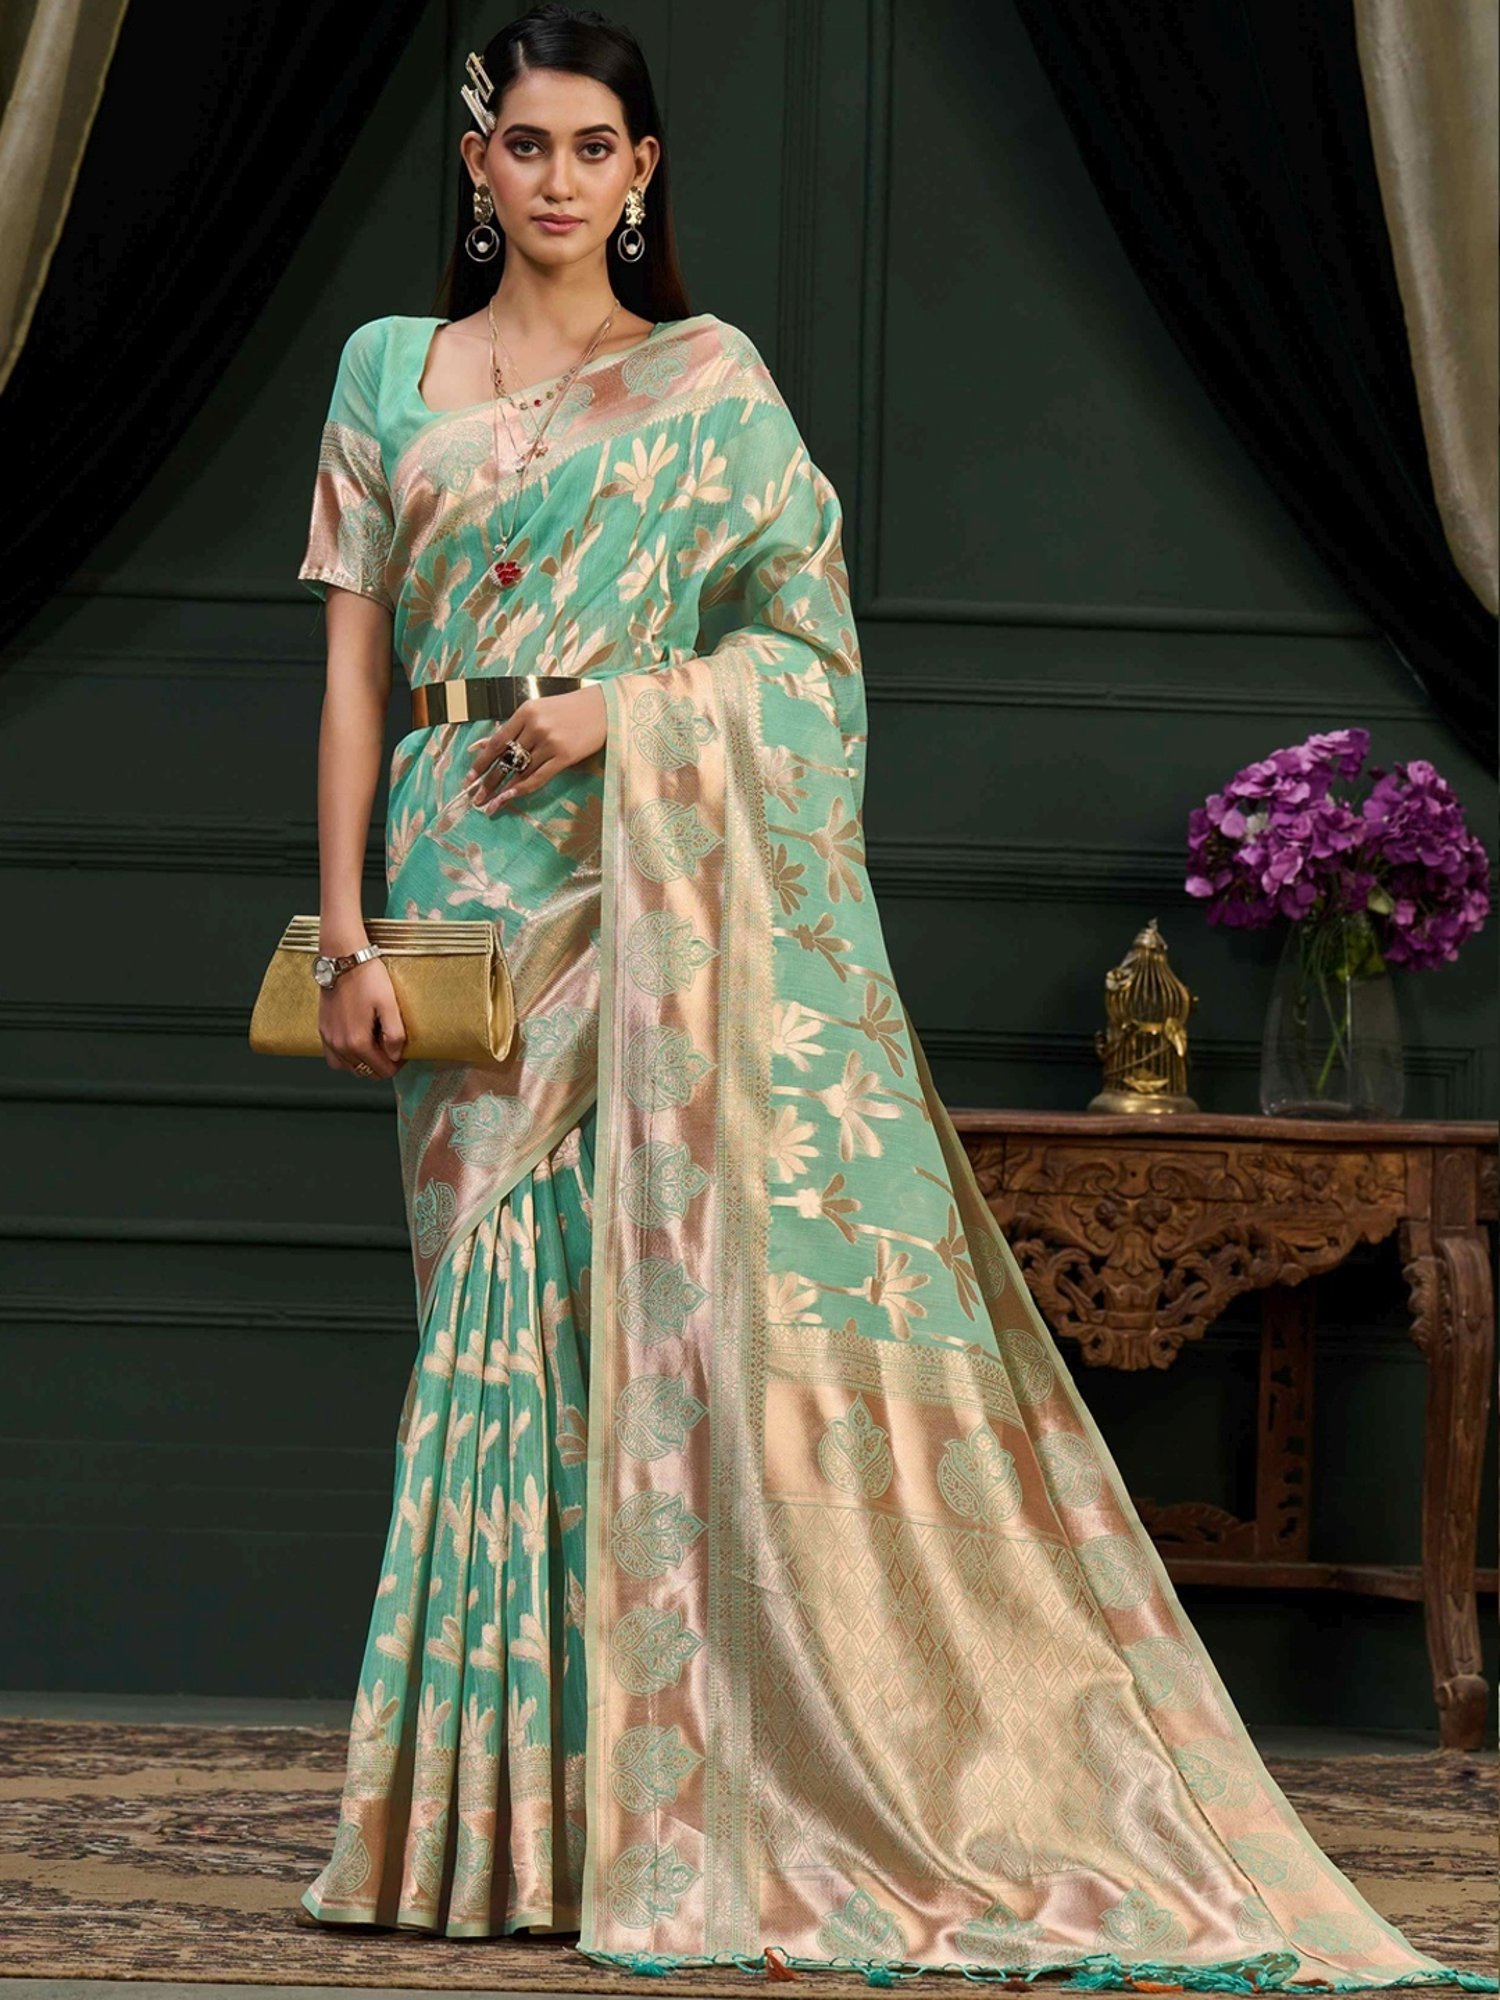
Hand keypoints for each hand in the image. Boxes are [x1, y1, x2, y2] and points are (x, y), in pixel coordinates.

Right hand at [319, 956, 406, 1076]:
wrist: (343, 958)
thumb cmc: (367, 978)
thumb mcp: (389, 1004)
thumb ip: (394, 1034)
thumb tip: (395, 1055)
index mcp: (357, 1042)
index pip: (382, 1070)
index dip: (397, 1065)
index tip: (404, 1052)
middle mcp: (339, 1045)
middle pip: (365, 1072)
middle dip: (381, 1065)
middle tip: (392, 1048)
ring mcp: (328, 1038)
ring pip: (348, 1067)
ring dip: (363, 1063)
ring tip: (375, 1046)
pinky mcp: (323, 1030)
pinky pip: (333, 1056)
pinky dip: (346, 1057)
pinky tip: (356, 1042)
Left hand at [466, 685, 606, 811]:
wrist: (604, 708)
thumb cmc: (569, 709)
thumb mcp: (538, 710)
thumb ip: (514, 727)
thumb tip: (483, 746)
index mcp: (526, 712)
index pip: (497, 741)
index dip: (481, 762)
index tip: (469, 777)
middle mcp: (536, 727)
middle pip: (506, 760)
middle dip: (488, 781)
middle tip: (475, 798)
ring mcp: (550, 742)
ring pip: (521, 771)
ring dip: (503, 790)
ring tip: (491, 804)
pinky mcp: (565, 756)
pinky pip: (539, 777)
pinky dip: (523, 789)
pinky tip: (510, 798)